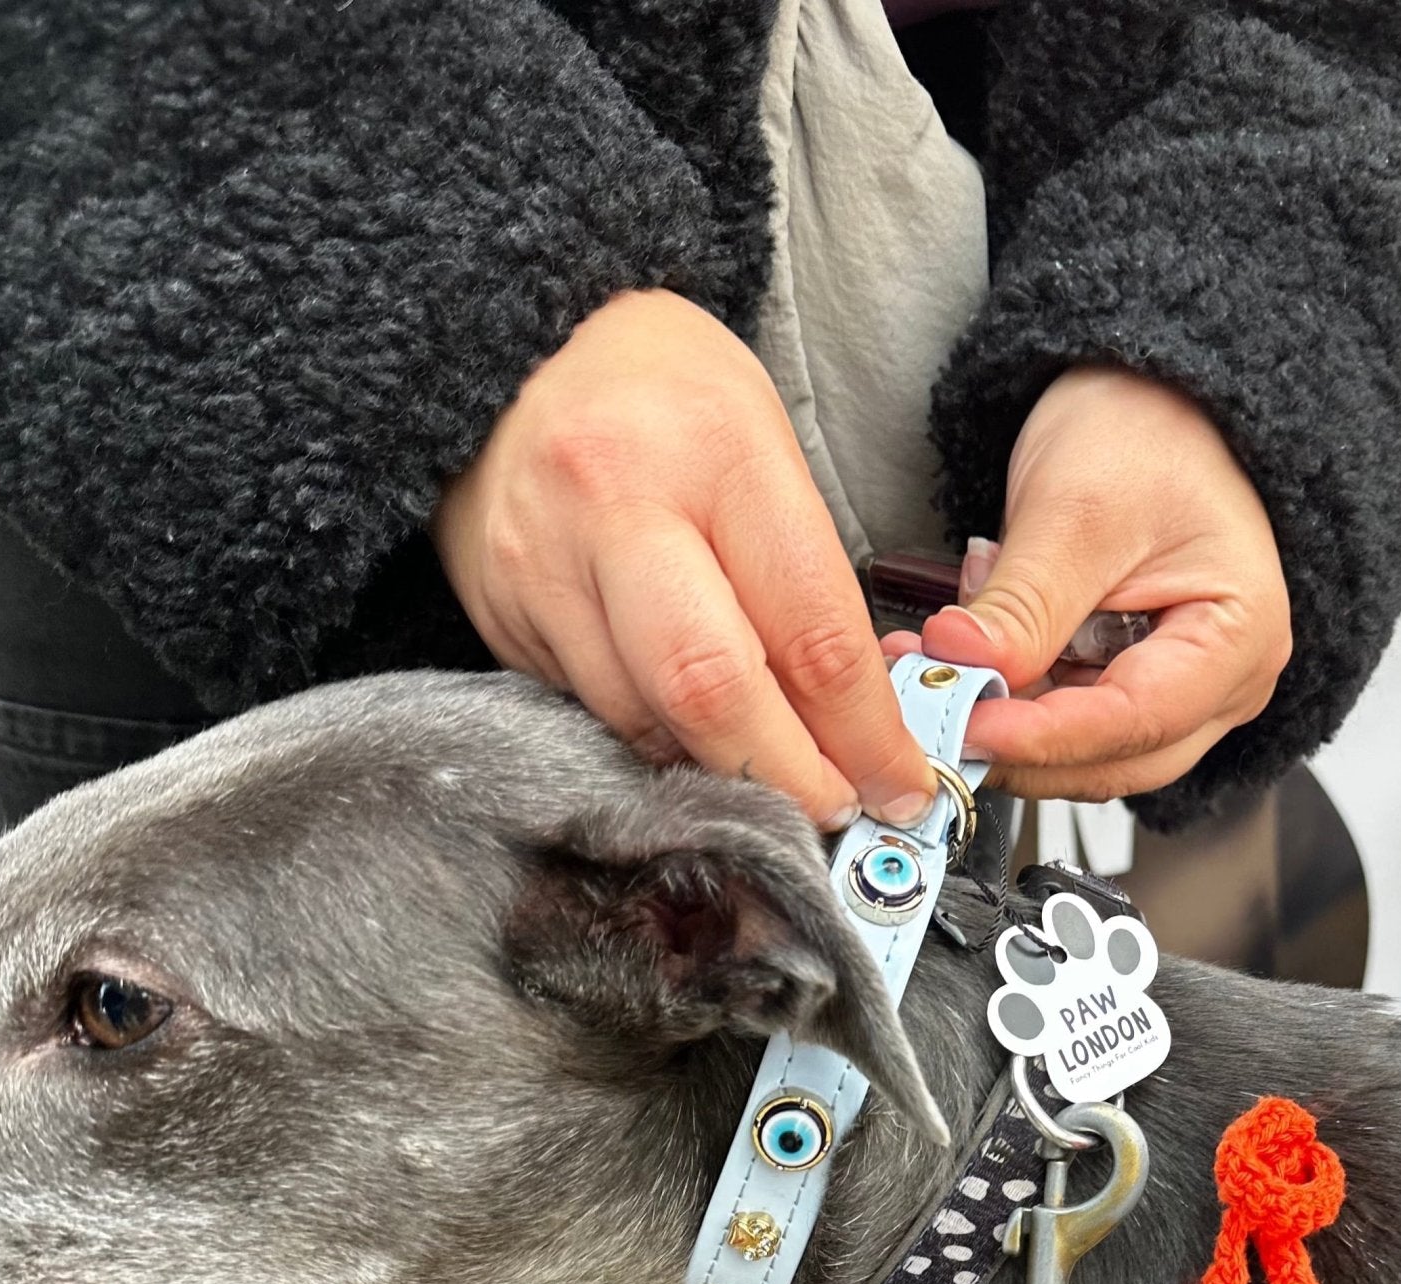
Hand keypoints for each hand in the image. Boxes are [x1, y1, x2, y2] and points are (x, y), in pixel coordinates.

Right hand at [433, 290, 935, 830]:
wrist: (513, 353)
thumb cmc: (670, 404)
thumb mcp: (764, 448)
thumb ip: (809, 585)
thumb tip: (860, 727)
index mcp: (717, 452)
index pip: (810, 631)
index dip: (862, 733)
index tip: (899, 786)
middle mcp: (618, 504)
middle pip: (713, 691)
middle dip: (786, 777)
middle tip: (833, 813)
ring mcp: (545, 563)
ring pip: (646, 718)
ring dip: (720, 770)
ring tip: (770, 779)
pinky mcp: (501, 611)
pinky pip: (593, 710)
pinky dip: (656, 740)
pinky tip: (691, 735)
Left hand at [911, 367, 1290, 800]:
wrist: (1153, 399)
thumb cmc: (1148, 432)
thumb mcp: (1077, 508)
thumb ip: (1025, 602)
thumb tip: (963, 666)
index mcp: (1239, 637)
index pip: (1137, 721)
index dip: (1046, 737)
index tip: (967, 725)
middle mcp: (1222, 682)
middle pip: (1114, 758)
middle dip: (1019, 745)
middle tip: (932, 715)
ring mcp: (1180, 689)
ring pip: (1085, 751)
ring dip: (1004, 725)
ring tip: (934, 668)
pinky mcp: (1131, 683)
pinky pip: (1067, 718)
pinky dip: (1009, 703)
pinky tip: (965, 658)